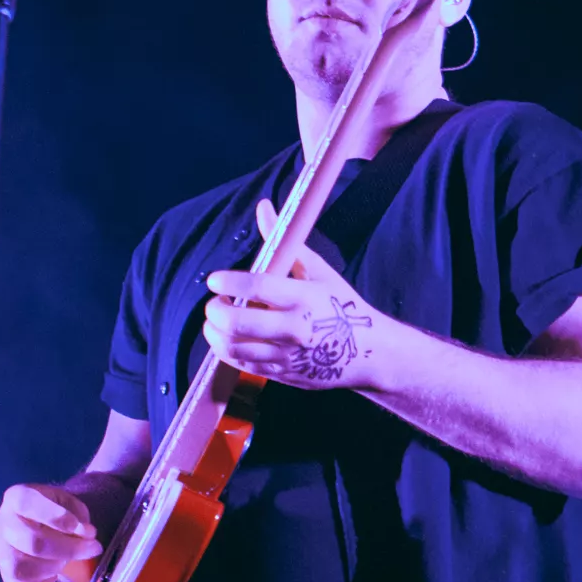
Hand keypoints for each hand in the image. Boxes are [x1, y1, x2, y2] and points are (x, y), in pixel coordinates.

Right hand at [0, 483, 102, 581]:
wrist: (44, 528)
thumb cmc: (57, 513)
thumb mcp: (70, 503)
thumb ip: (79, 515)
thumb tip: (85, 534)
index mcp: (15, 498)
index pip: (27, 504)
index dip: (54, 516)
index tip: (78, 527)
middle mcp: (1, 524)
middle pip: (32, 542)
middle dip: (69, 549)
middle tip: (93, 548)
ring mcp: (0, 552)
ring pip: (23, 569)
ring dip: (55, 567)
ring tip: (68, 560)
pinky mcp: (5, 576)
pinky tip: (53, 576)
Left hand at [203, 199, 384, 389]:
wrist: (367, 353)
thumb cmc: (340, 306)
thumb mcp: (319, 271)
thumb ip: (285, 242)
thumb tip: (263, 207)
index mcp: (303, 297)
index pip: (257, 286)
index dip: (228, 281)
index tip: (214, 279)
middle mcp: (293, 328)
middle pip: (236, 322)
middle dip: (215, 309)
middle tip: (216, 301)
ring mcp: (285, 355)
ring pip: (232, 347)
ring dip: (214, 332)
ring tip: (216, 320)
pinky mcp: (281, 374)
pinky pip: (241, 364)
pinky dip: (225, 350)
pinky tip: (228, 337)